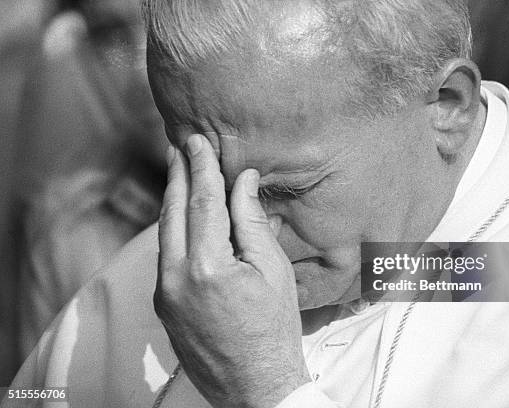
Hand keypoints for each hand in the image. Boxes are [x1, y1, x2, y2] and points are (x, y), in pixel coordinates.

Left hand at [155, 134, 309, 407]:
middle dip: (178, 176)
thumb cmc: (274, 330)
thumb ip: (252, 222)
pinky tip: (184, 218)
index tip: (197, 141)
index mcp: (207, 267)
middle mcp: (175, 278)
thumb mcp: (273, 271)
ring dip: (174, 201)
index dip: (201, 168)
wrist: (256, 386)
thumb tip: (243, 182)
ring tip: (180, 175)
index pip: (203, 203)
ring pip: (165, 234)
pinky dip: (175, 230)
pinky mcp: (164, 306)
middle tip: (179, 147)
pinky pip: (166, 257)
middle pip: (174, 212)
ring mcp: (165, 294)